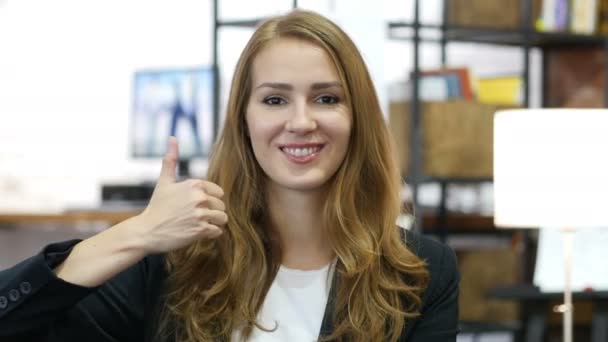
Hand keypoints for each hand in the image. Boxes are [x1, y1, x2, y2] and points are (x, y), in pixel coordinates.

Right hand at [136, 137, 226, 253]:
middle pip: (221, 206)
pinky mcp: (200, 230)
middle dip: (211, 213)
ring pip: (222, 219)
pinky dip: (211, 234)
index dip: (209, 200)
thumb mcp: (164, 182)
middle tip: (194, 217)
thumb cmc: (157, 207)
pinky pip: (218, 231)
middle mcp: (199, 197)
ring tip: (198, 225)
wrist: (147, 231)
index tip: (194, 206)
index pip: (219, 192)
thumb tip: (172, 137)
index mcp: (194, 184)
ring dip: (213, 224)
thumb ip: (171, 160)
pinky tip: (198, 233)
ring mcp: (200, 214)